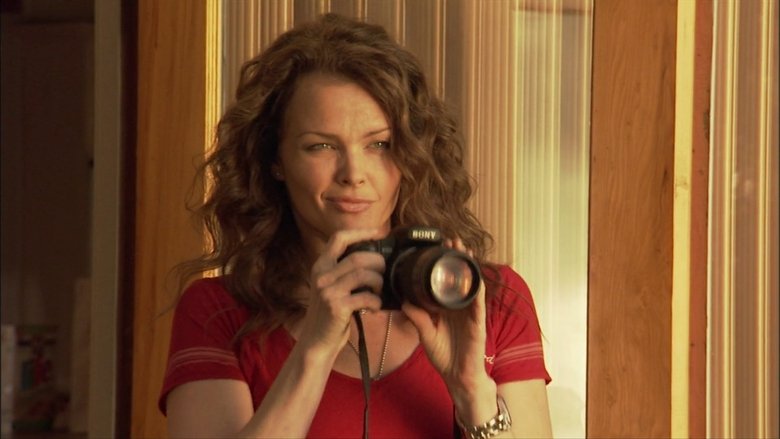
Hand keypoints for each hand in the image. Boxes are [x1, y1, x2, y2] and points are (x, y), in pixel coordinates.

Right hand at [295, 229, 385, 356]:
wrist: (317, 342)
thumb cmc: (331, 314)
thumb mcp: (332, 287)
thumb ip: (345, 272)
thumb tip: (376, 258)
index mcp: (321, 266)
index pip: (339, 238)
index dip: (360, 232)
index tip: (379, 233)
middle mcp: (321, 275)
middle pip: (358, 257)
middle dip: (378, 263)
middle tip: (384, 273)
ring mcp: (328, 291)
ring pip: (363, 274)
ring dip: (378, 282)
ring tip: (379, 291)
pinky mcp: (336, 307)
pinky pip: (365, 297)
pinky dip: (376, 301)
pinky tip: (375, 307)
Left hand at [401, 238, 490, 397]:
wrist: (458, 377)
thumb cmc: (445, 356)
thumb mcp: (425, 334)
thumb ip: (417, 317)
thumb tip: (404, 300)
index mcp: (447, 307)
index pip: (446, 280)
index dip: (443, 263)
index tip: (436, 246)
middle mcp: (460, 306)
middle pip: (460, 276)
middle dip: (457, 257)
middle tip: (450, 239)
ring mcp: (470, 313)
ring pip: (471, 284)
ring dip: (468, 266)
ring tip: (463, 250)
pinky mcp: (478, 322)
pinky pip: (478, 302)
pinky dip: (477, 288)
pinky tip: (474, 276)